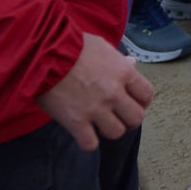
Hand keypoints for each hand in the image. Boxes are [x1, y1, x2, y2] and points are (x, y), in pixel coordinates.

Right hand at [37, 33, 153, 151]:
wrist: (44, 53)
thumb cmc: (73, 45)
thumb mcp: (102, 47)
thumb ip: (118, 60)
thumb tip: (132, 64)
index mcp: (124, 72)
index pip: (146, 94)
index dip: (142, 101)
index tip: (134, 103)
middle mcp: (114, 93)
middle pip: (136, 118)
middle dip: (129, 119)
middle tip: (118, 116)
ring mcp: (96, 109)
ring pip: (116, 132)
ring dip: (109, 130)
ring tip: (99, 124)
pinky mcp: (75, 122)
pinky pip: (90, 144)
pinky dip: (88, 141)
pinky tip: (83, 133)